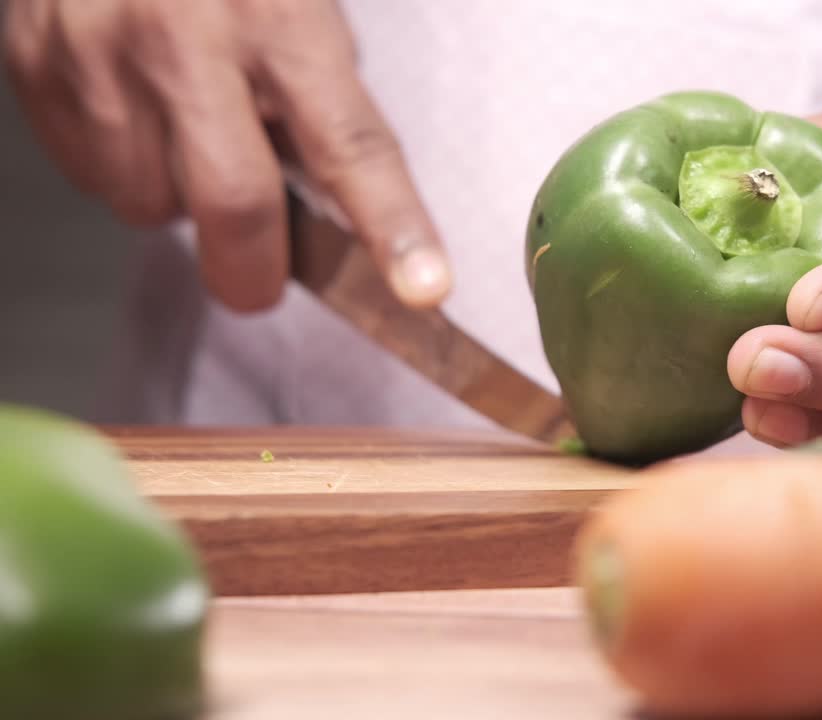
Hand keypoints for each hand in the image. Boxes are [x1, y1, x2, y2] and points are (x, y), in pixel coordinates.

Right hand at [2, 0, 449, 310]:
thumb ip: (320, 90)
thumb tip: (337, 197)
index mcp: (278, 14)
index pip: (349, 144)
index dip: (392, 225)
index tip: (423, 287)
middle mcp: (186, 36)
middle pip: (235, 203)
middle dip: (254, 270)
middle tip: (260, 280)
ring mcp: (101, 54)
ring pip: (151, 202)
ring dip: (180, 201)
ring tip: (186, 133)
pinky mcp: (38, 71)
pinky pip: (93, 177)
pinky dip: (126, 170)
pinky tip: (137, 112)